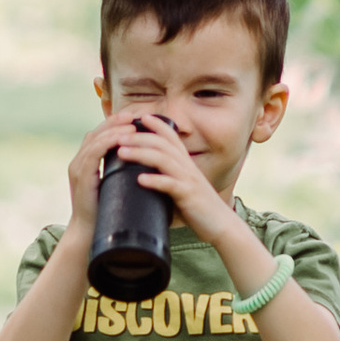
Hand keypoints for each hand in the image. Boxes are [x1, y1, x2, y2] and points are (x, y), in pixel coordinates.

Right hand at [65, 117, 136, 222]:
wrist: (90, 233)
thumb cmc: (105, 213)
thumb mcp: (113, 188)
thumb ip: (120, 174)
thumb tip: (143, 164)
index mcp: (85, 163)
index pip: (99, 136)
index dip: (114, 124)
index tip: (132, 117)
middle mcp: (78, 162)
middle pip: (96, 132)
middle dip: (115, 121)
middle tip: (133, 114)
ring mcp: (78, 168)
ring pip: (95, 139)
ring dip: (114, 129)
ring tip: (132, 124)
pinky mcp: (81, 176)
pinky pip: (94, 152)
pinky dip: (108, 142)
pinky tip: (122, 138)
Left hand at [116, 115, 229, 242]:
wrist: (221, 224)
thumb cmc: (198, 209)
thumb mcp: (182, 189)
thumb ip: (167, 182)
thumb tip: (143, 185)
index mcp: (185, 164)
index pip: (171, 137)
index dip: (157, 124)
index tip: (140, 116)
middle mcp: (187, 167)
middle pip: (161, 144)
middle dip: (138, 137)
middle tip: (117, 136)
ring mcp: (188, 180)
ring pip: (163, 159)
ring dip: (141, 153)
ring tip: (122, 152)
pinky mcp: (189, 196)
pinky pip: (171, 185)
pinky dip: (155, 181)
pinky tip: (140, 180)